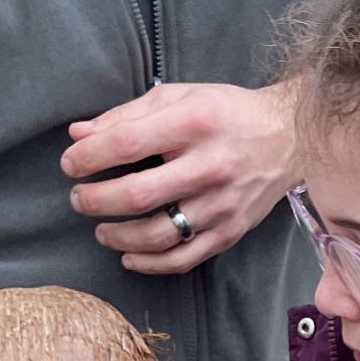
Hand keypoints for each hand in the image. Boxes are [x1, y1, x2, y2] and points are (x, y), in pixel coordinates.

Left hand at [61, 80, 297, 274]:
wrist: (289, 137)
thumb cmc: (226, 113)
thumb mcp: (179, 96)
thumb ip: (127, 115)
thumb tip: (79, 135)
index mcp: (194, 123)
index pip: (127, 144)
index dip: (89, 157)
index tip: (70, 164)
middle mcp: (210, 166)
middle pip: (137, 195)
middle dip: (95, 200)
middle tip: (78, 198)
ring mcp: (222, 204)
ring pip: (157, 235)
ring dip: (117, 237)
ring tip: (101, 230)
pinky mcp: (231, 231)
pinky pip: (183, 259)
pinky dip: (148, 263)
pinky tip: (128, 256)